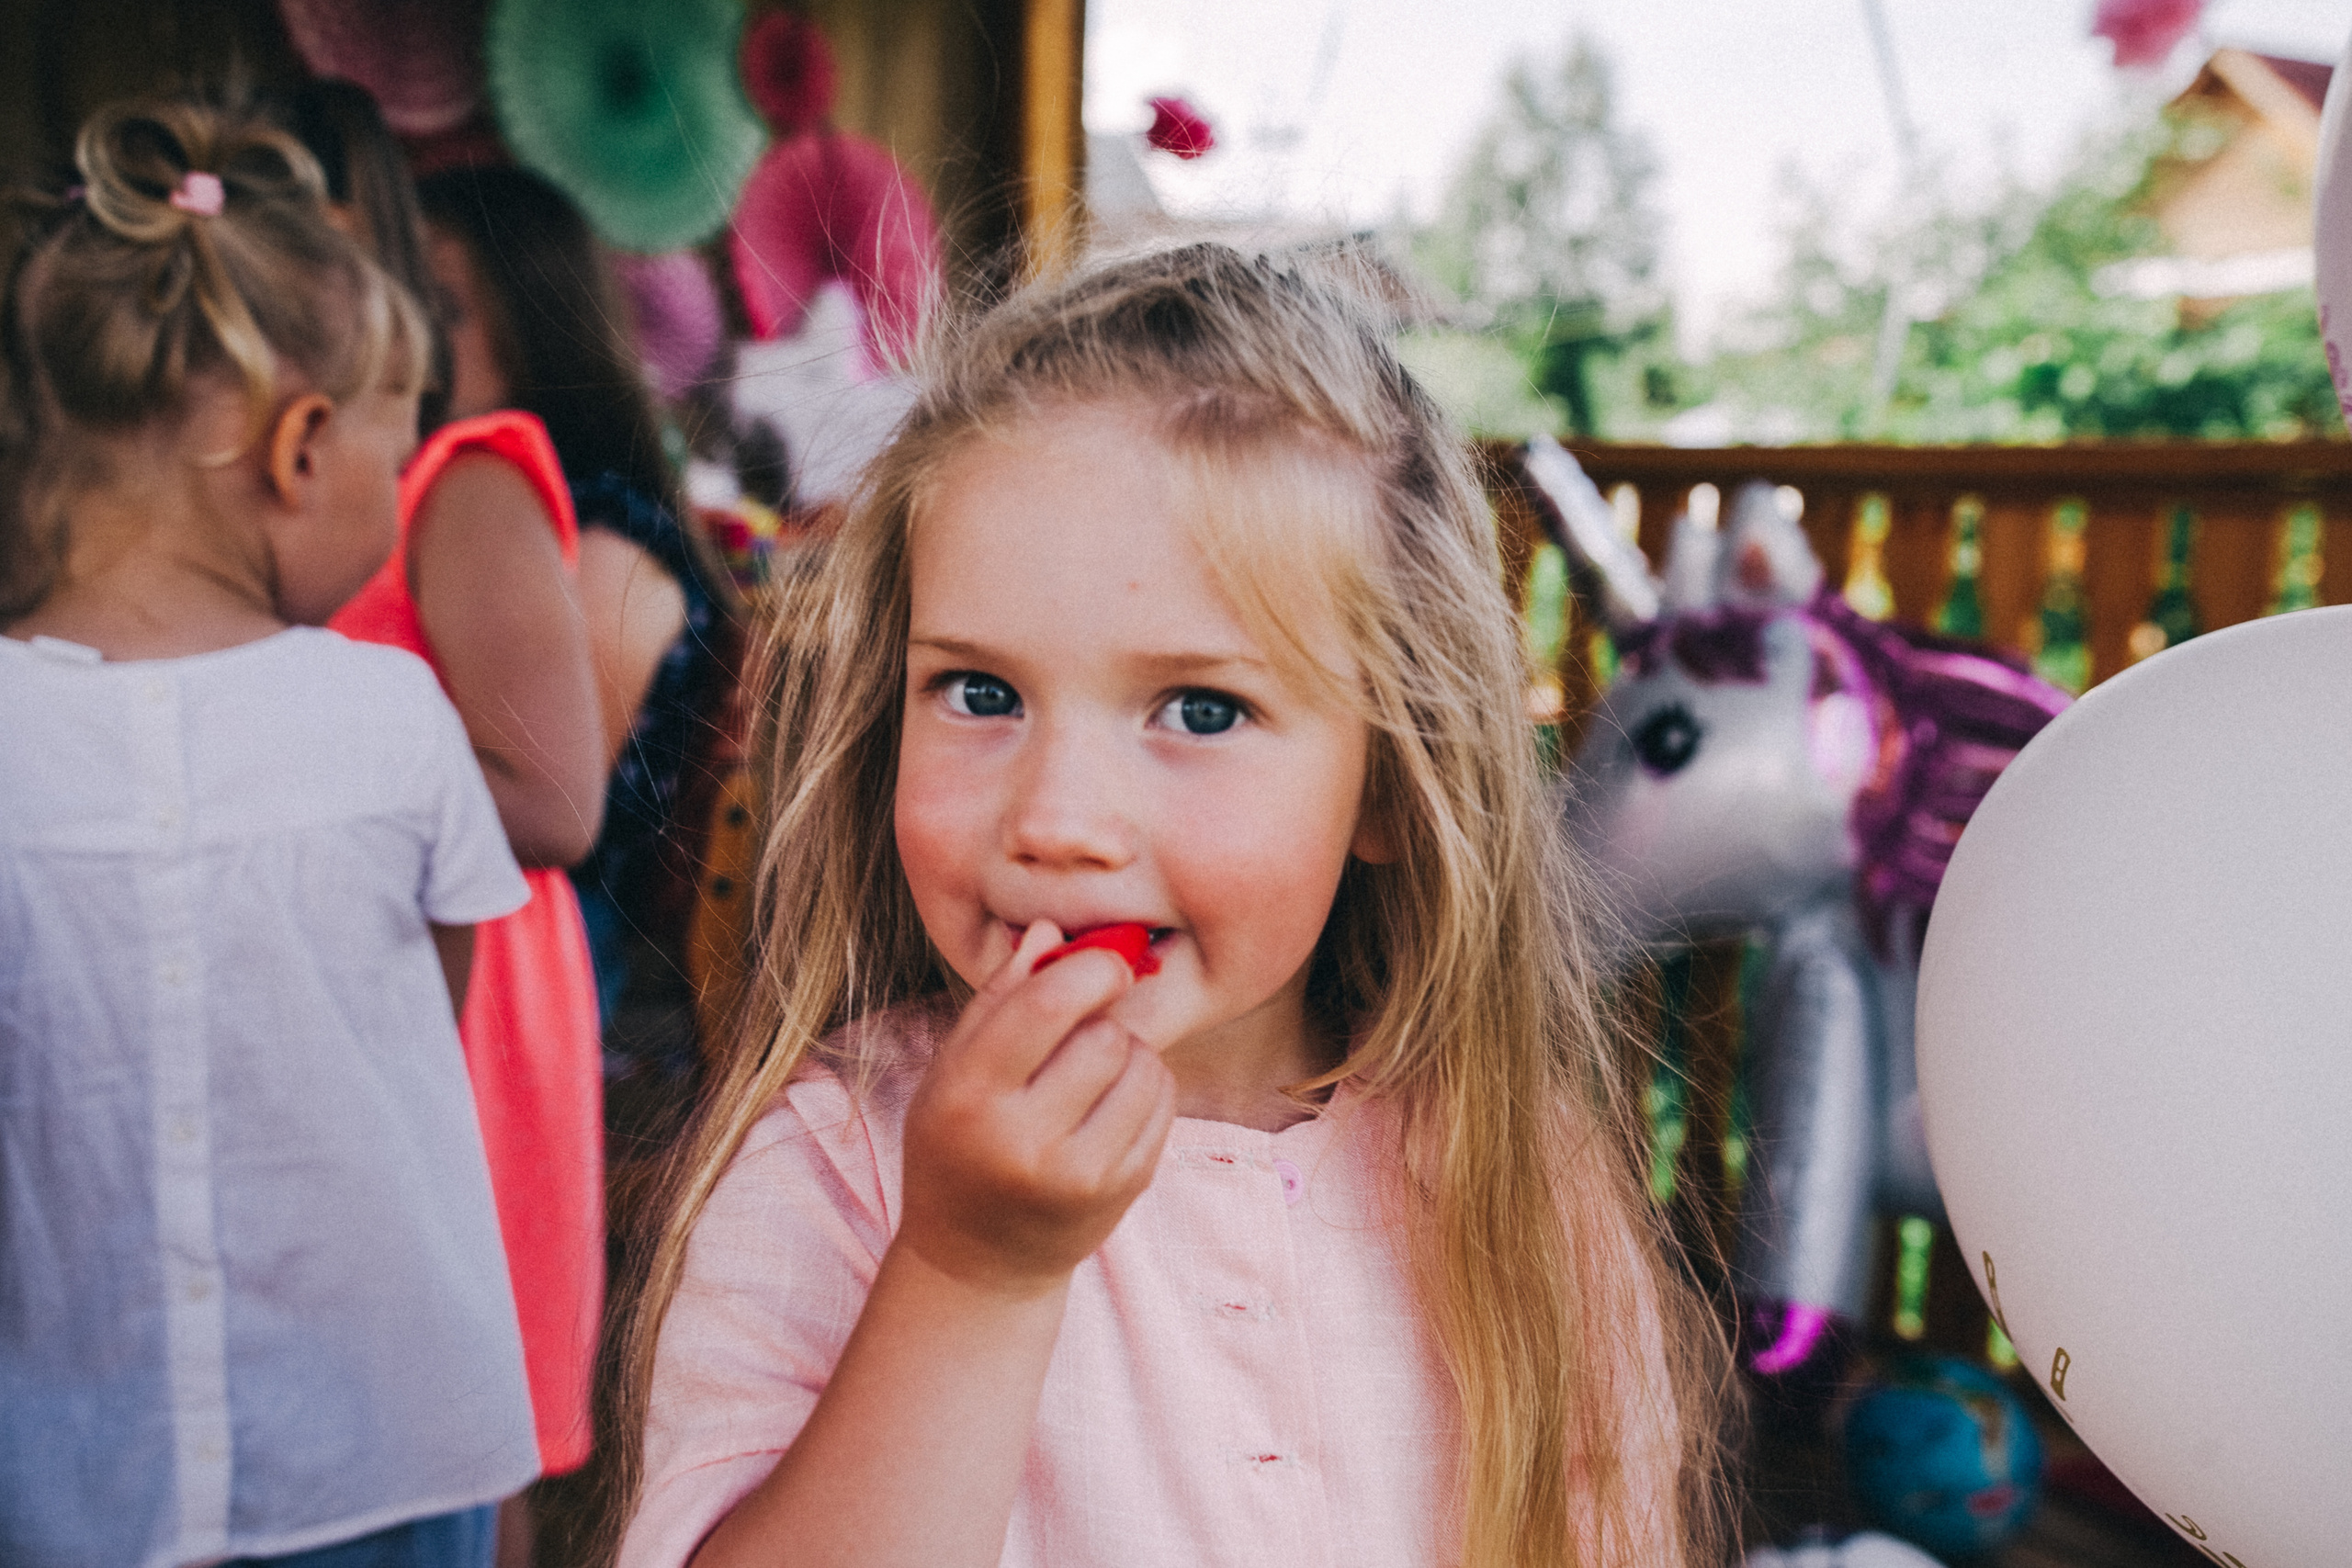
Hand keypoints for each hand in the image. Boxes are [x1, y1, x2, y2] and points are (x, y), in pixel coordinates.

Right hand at [898, 922, 1176, 1297]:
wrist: (978, 1262)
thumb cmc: (958, 1148)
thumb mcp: (952, 1072)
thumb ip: (998, 999)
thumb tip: (1050, 930)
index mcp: (969, 1098)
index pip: (1047, 1008)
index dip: (1089, 969)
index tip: (1099, 964)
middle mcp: (1024, 1142)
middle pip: (1104, 1035)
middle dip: (1101, 1019)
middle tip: (1077, 1034)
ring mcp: (1080, 1175)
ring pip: (1143, 1065)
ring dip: (1127, 1052)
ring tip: (1090, 1075)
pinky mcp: (1123, 1192)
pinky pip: (1163, 1104)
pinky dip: (1146, 1086)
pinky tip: (1110, 1104)